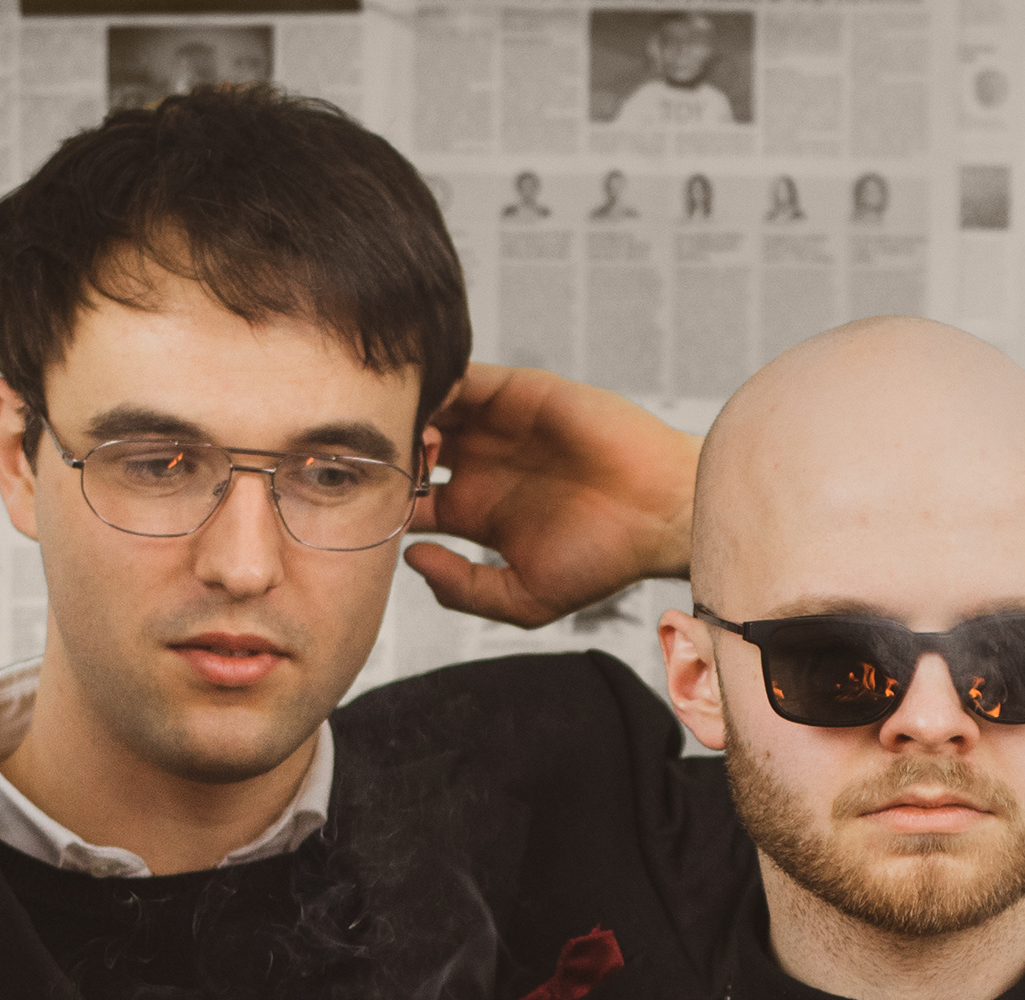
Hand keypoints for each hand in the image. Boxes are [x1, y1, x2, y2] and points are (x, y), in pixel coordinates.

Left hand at [403, 364, 698, 627]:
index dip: (381, 501)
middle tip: (379, 463)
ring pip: (429, 409)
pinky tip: (427, 405)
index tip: (363, 509)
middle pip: (408, 447)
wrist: (660, 512)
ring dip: (409, 416)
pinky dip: (438, 382)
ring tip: (406, 435)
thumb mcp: (524, 599)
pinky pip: (463, 376)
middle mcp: (479, 464)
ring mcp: (496, 426)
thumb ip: (463, 589)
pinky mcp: (518, 392)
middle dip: (387, 452)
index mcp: (473, 511)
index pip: (406, 498)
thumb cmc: (604, 561)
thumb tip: (410, 559)